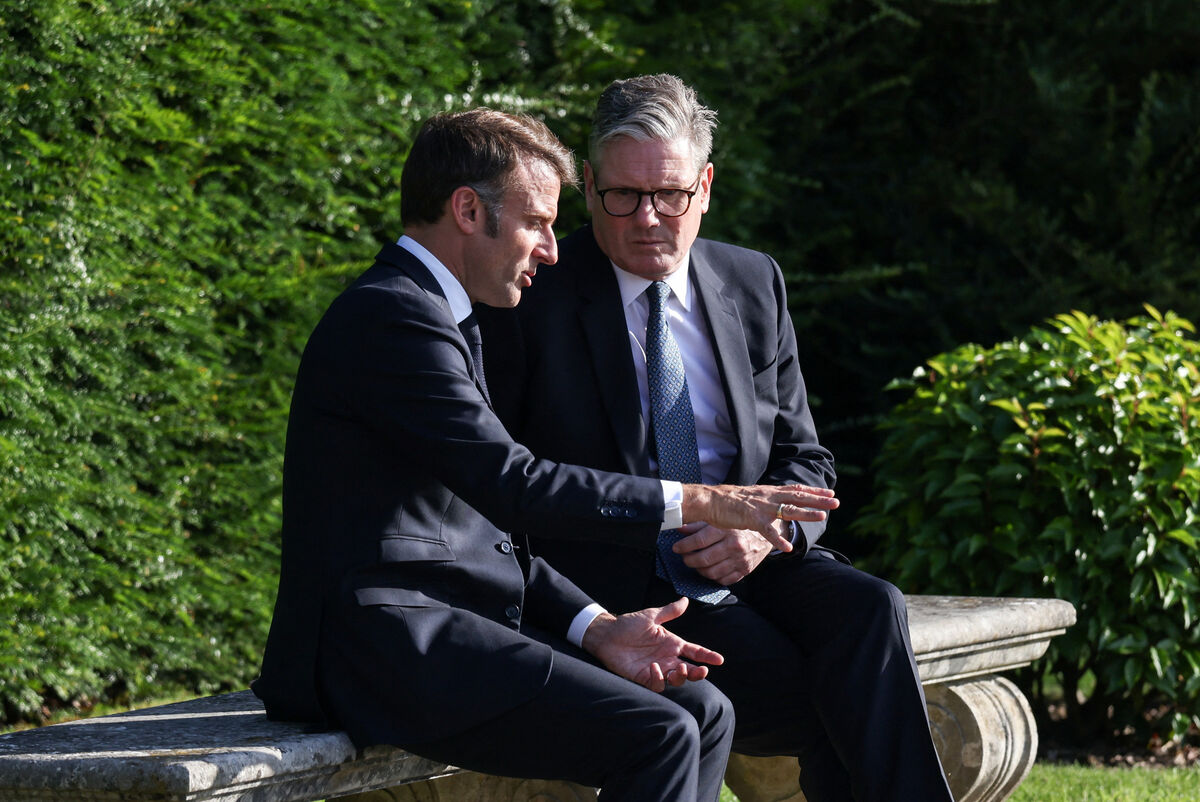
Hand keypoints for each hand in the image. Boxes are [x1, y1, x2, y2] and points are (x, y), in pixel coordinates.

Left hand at [581, 598, 723, 691]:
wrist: (606, 634)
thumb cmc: (627, 624)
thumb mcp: (650, 616)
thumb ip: (669, 611)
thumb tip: (685, 600)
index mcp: (671, 643)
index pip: (694, 652)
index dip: (707, 656)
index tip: (719, 660)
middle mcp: (667, 658)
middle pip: (689, 670)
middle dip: (698, 673)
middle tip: (703, 671)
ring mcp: (657, 668)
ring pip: (676, 680)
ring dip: (680, 677)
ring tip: (677, 668)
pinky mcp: (644, 677)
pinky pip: (657, 684)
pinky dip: (659, 679)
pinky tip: (655, 668)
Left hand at [672, 521, 778, 584]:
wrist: (767, 533)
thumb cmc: (740, 525)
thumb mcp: (720, 521)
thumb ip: (698, 525)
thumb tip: (679, 529)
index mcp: (726, 530)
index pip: (699, 541)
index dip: (684, 546)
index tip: (676, 548)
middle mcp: (734, 545)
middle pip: (703, 559)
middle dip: (689, 560)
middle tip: (684, 558)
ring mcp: (740, 560)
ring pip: (711, 572)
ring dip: (699, 570)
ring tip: (695, 564)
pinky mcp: (745, 570)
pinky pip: (723, 580)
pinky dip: (713, 577)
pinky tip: (709, 570)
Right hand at [681, 482, 835, 549]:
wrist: (709, 501)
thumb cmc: (727, 501)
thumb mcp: (751, 498)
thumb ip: (765, 500)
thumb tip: (775, 503)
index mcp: (768, 492)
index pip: (795, 489)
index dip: (813, 491)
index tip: (829, 493)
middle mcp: (768, 497)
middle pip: (797, 497)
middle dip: (818, 499)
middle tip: (836, 502)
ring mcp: (760, 507)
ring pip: (788, 510)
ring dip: (806, 514)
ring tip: (822, 517)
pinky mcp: (751, 519)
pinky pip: (767, 531)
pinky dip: (778, 539)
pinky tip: (788, 547)